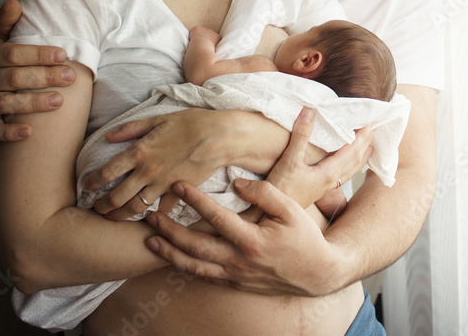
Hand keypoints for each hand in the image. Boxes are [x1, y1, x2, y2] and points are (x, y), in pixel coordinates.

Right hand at [0, 0, 75, 140]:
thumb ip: (6, 22)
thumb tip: (15, 3)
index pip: (13, 54)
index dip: (39, 54)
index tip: (64, 54)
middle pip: (14, 78)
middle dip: (44, 77)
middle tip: (70, 76)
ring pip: (6, 103)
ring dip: (32, 103)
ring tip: (59, 101)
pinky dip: (9, 132)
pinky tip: (29, 133)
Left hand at [84, 109, 241, 220]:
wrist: (221, 136)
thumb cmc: (192, 123)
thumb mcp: (159, 119)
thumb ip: (131, 128)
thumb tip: (108, 135)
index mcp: (140, 152)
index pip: (107, 172)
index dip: (93, 182)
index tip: (87, 186)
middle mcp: (148, 172)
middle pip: (117, 197)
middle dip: (103, 206)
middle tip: (96, 210)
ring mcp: (163, 184)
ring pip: (135, 208)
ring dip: (121, 215)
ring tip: (113, 218)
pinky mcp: (179, 192)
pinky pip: (161, 209)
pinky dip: (153, 215)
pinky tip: (146, 217)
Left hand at [143, 110, 373, 295]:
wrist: (318, 273)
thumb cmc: (305, 237)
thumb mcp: (292, 209)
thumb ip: (264, 193)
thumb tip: (237, 183)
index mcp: (253, 241)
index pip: (217, 218)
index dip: (196, 201)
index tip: (179, 185)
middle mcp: (240, 262)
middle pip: (196, 247)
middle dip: (170, 231)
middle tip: (150, 215)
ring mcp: (235, 276)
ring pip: (194, 267)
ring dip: (169, 253)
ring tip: (150, 240)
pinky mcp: (235, 284)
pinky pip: (204, 276)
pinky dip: (185, 267)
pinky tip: (172, 257)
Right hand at [266, 109, 372, 208]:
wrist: (272, 216)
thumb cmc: (281, 189)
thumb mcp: (289, 160)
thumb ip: (301, 136)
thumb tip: (310, 112)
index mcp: (328, 172)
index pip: (351, 151)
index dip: (361, 136)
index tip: (370, 122)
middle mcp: (331, 180)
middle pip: (355, 160)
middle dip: (365, 144)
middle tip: (374, 129)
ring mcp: (326, 187)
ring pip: (350, 170)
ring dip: (361, 156)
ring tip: (369, 147)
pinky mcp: (320, 190)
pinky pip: (343, 176)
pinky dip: (351, 167)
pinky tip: (348, 166)